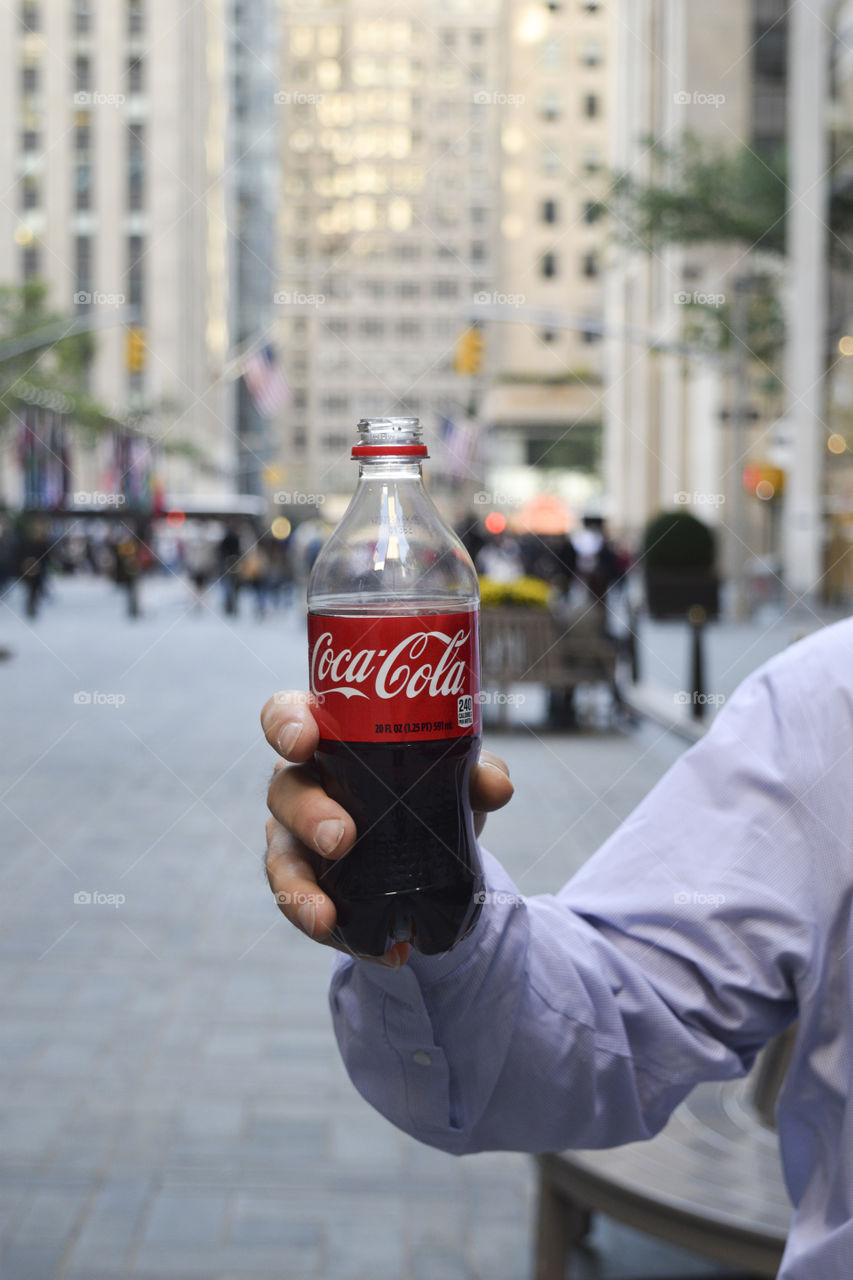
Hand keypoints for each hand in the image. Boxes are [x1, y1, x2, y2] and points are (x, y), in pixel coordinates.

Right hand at [262, 690, 513, 966]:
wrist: (432, 845)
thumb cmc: (427, 785)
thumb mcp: (454, 775)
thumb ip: (475, 771)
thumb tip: (496, 784)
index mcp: (326, 737)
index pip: (286, 715)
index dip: (285, 724)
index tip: (303, 742)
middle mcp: (301, 784)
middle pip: (284, 791)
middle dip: (308, 815)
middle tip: (342, 839)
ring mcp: (296, 839)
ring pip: (280, 860)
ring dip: (299, 891)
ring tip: (326, 918)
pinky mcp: (309, 887)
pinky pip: (311, 912)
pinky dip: (345, 937)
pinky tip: (387, 953)